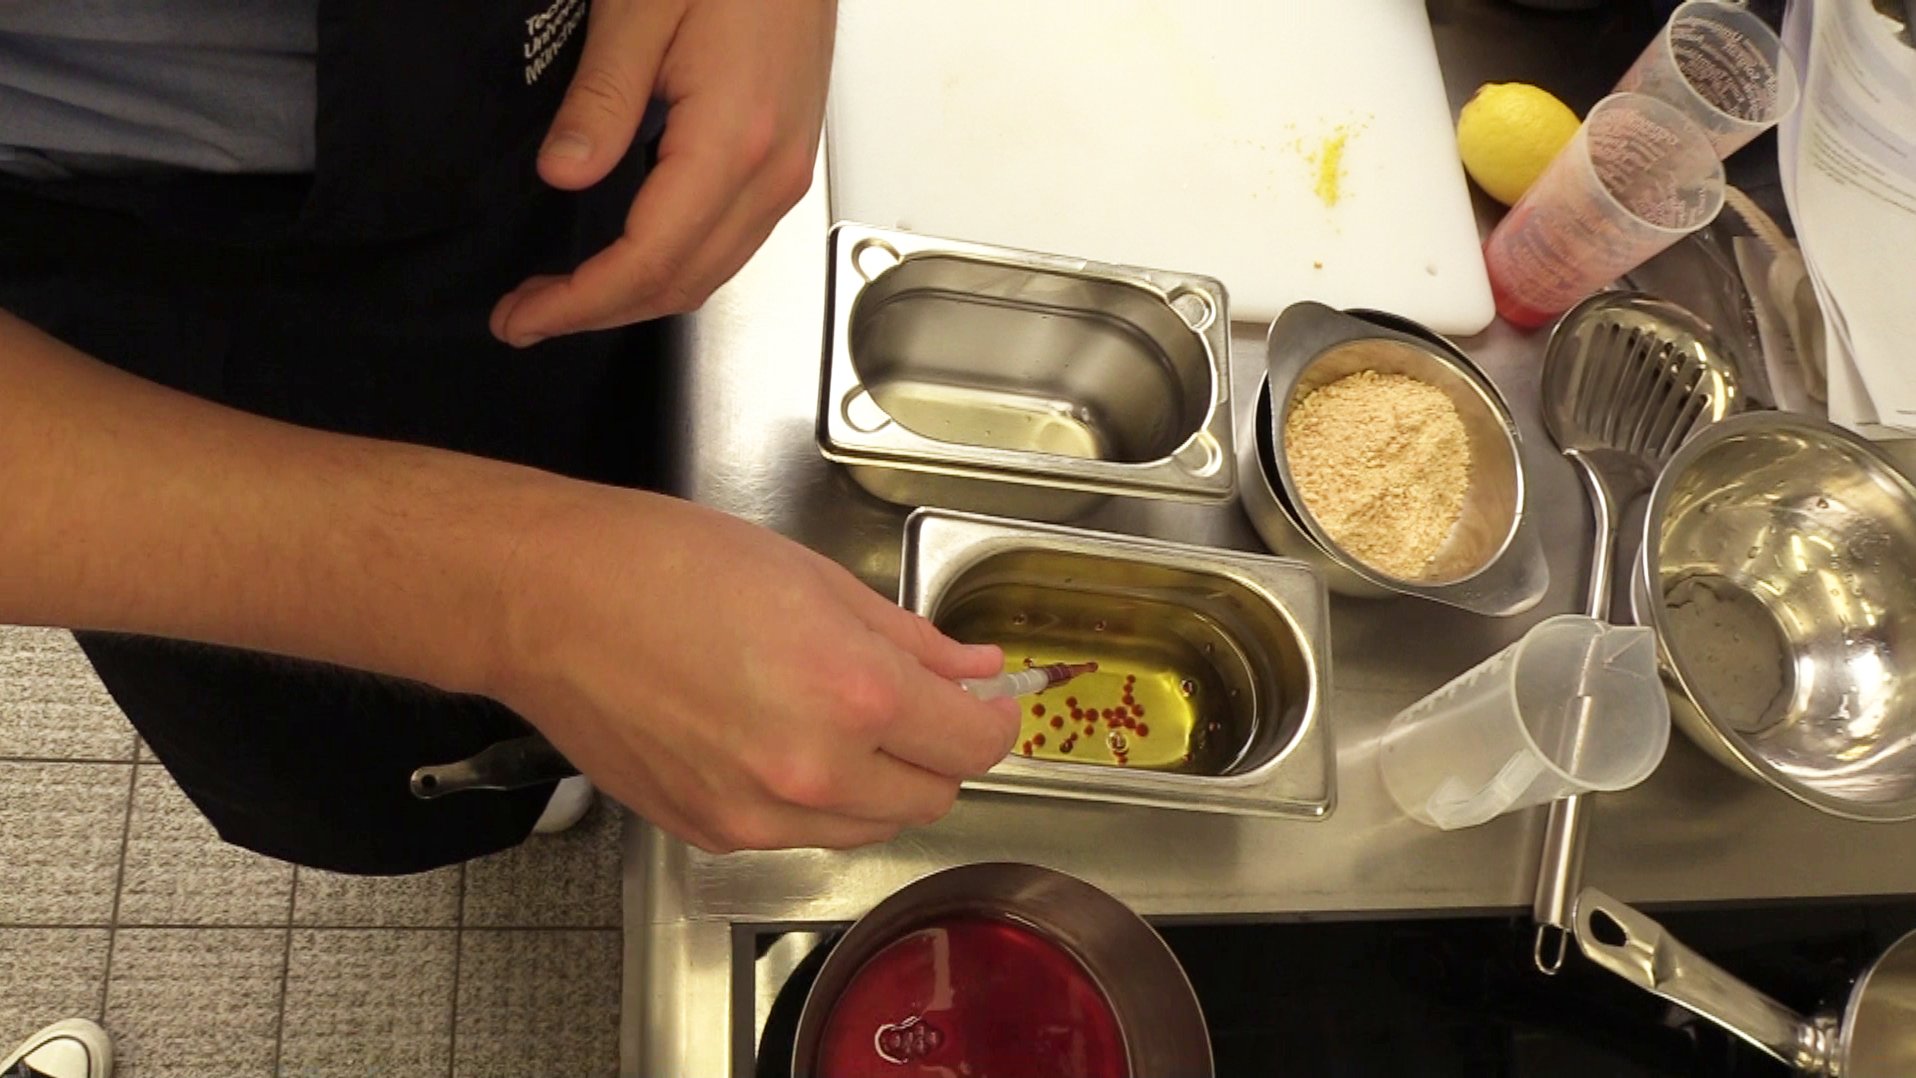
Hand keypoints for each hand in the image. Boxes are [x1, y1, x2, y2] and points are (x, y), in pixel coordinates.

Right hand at [487, 488, 1020, 852]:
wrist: (549, 602)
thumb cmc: (666, 566)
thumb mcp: (814, 579)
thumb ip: (911, 638)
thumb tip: (974, 669)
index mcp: (855, 692)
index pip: (974, 745)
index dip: (993, 720)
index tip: (986, 702)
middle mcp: (814, 770)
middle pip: (931, 797)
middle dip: (936, 753)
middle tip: (914, 704)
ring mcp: (758, 814)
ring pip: (868, 827)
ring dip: (878, 785)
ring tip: (835, 718)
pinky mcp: (711, 833)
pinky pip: (798, 834)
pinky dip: (811, 800)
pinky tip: (775, 740)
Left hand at [490, 0, 836, 346]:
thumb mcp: (640, 9)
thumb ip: (602, 98)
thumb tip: (563, 175)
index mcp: (732, 143)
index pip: (649, 259)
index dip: (581, 301)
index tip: (523, 316)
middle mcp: (770, 175)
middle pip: (681, 284)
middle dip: (598, 313)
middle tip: (525, 317)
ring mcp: (785, 174)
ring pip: (709, 276)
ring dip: (635, 299)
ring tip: (566, 298)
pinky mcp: (785, 165)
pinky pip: (729, 248)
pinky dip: (672, 271)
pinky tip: (626, 261)